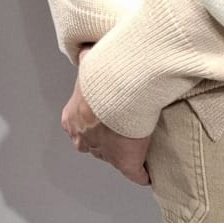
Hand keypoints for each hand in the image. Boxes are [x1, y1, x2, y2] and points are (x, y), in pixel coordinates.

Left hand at [61, 48, 152, 184]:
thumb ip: (87, 58)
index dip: (95, 123)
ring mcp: (105, 153)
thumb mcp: (89, 61)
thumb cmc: (101, 77)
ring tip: (141, 148)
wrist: (116, 92)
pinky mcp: (125, 162)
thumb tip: (87, 48)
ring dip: (125, 155)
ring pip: (113, 159)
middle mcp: (85, 139)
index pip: (80, 127)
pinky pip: (135, 174)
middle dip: (106, 141)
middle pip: (94, 146)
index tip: (108, 118)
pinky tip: (150, 172)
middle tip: (125, 131)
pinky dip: (143, 174)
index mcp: (73, 119)